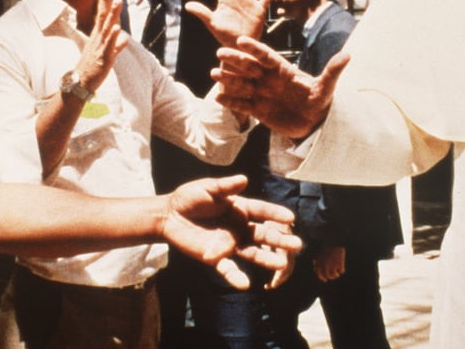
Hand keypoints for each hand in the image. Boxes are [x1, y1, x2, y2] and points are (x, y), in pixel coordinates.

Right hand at [75, 0, 127, 92]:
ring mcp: (100, 47)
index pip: (102, 13)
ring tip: (118, 0)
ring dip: (113, 14)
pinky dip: (114, 37)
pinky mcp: (103, 58)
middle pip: (102, 15)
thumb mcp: (106, 52)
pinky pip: (109, 46)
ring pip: (107, 28)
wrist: (80, 83)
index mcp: (98, 35)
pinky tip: (118, 28)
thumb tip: (124, 37)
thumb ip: (116, 43)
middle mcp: (98, 37)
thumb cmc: (92, 66)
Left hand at [160, 175, 301, 289]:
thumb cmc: (189, 198)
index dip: (276, 214)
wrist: (168, 216)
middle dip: (279, 240)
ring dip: (266, 259)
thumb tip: (244, 179)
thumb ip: (224, 187)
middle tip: (297, 245)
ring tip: (281, 265)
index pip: (262, 211)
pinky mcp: (215, 257)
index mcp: (240, 209)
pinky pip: (228, 269)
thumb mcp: (206, 188)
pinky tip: (246, 285)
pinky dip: (236, 276)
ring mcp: (229, 243)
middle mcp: (239, 227)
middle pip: (263, 234)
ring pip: (252, 253)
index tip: (291, 218)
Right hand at [212, 36, 349, 138]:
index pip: (266, 56)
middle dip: (235, 60)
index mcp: (282, 69)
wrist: (314, 123)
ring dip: (228, 79)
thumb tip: (348, 55)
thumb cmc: (319, 100)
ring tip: (214, 73)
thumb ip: (333, 71)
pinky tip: (218, 97)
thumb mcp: (327, 87)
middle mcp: (268, 79)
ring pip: (242, 84)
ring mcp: (261, 93)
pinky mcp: (258, 110)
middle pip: (249, 67)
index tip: (242, 40)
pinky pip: (242, 104)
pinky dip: (231, 101)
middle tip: (220, 52)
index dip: (255, 48)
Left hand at [313, 244, 346, 282]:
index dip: (322, 278)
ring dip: (336, 275)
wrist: (334, 239)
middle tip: (334, 276)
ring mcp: (332, 265)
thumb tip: (315, 263)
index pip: (319, 274)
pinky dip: (342, 270)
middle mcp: (324, 265)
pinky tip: (342, 269)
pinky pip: (341, 271)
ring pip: (334, 275)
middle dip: (330, 277)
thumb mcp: (319, 250)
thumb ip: (317, 258)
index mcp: (319, 262)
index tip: (325, 280)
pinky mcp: (339, 263)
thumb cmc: (326, 243)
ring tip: (337, 274)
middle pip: (327, 276)